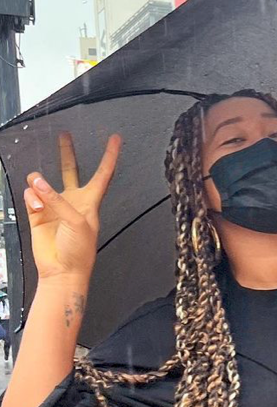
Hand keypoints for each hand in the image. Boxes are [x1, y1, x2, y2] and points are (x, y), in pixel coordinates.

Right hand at [23, 133, 120, 283]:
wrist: (62, 271)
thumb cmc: (79, 250)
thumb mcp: (77, 221)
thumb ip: (57, 200)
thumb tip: (37, 183)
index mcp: (91, 202)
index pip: (103, 173)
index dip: (110, 156)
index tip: (115, 139)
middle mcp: (73, 201)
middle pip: (71, 170)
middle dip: (67, 153)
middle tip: (65, 135)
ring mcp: (54, 207)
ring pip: (43, 183)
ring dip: (39, 183)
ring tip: (37, 186)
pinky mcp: (37, 215)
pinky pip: (30, 198)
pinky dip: (31, 198)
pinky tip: (33, 202)